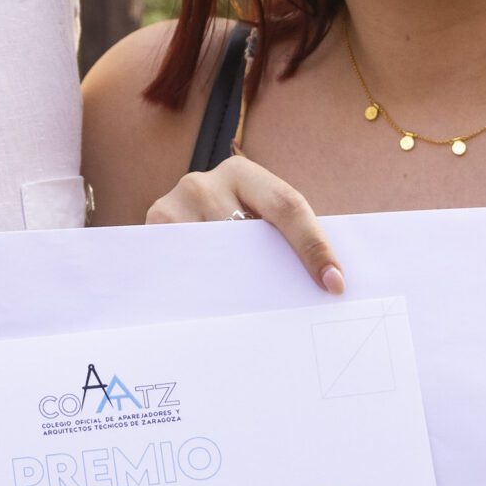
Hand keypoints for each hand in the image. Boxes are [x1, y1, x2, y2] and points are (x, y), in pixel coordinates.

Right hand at [145, 156, 345, 293]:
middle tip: (293, 308)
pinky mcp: (151, 230)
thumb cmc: (230, 222)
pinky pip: (184, 268)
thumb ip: (280, 235)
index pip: (286, 206)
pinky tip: (213, 307)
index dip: (313, 246)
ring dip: (235, 286)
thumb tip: (327, 282)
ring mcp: (172, 205)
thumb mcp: (254, 216)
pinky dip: (203, 289)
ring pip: (215, 258)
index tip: (334, 283)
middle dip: (272, 273)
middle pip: (247, 236)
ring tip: (250, 313)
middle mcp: (202, 183)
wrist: (177, 215)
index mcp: (241, 172)